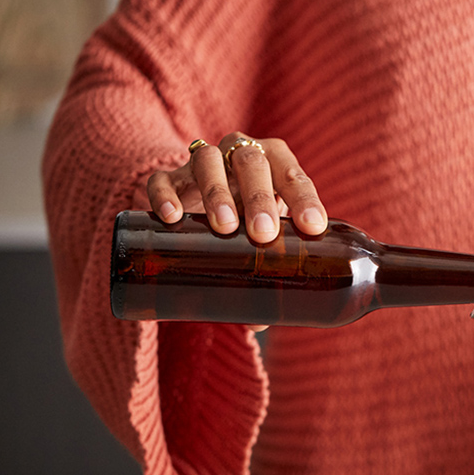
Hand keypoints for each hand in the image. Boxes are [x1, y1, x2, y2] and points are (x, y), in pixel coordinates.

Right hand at [145, 132, 327, 331]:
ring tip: (224, 227)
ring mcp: (200, 163)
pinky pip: (161, 179)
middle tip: (263, 234)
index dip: (304, 200)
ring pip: (207, 162)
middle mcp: (237, 154)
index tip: (312, 228)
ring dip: (218, 192)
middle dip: (259, 197)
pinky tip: (172, 218)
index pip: (293, 175)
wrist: (195, 198)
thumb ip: (264, 270)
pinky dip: (165, 195)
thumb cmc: (245, 218)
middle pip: (251, 162)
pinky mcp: (167, 177)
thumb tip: (259, 320)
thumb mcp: (260, 236)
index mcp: (273, 163)